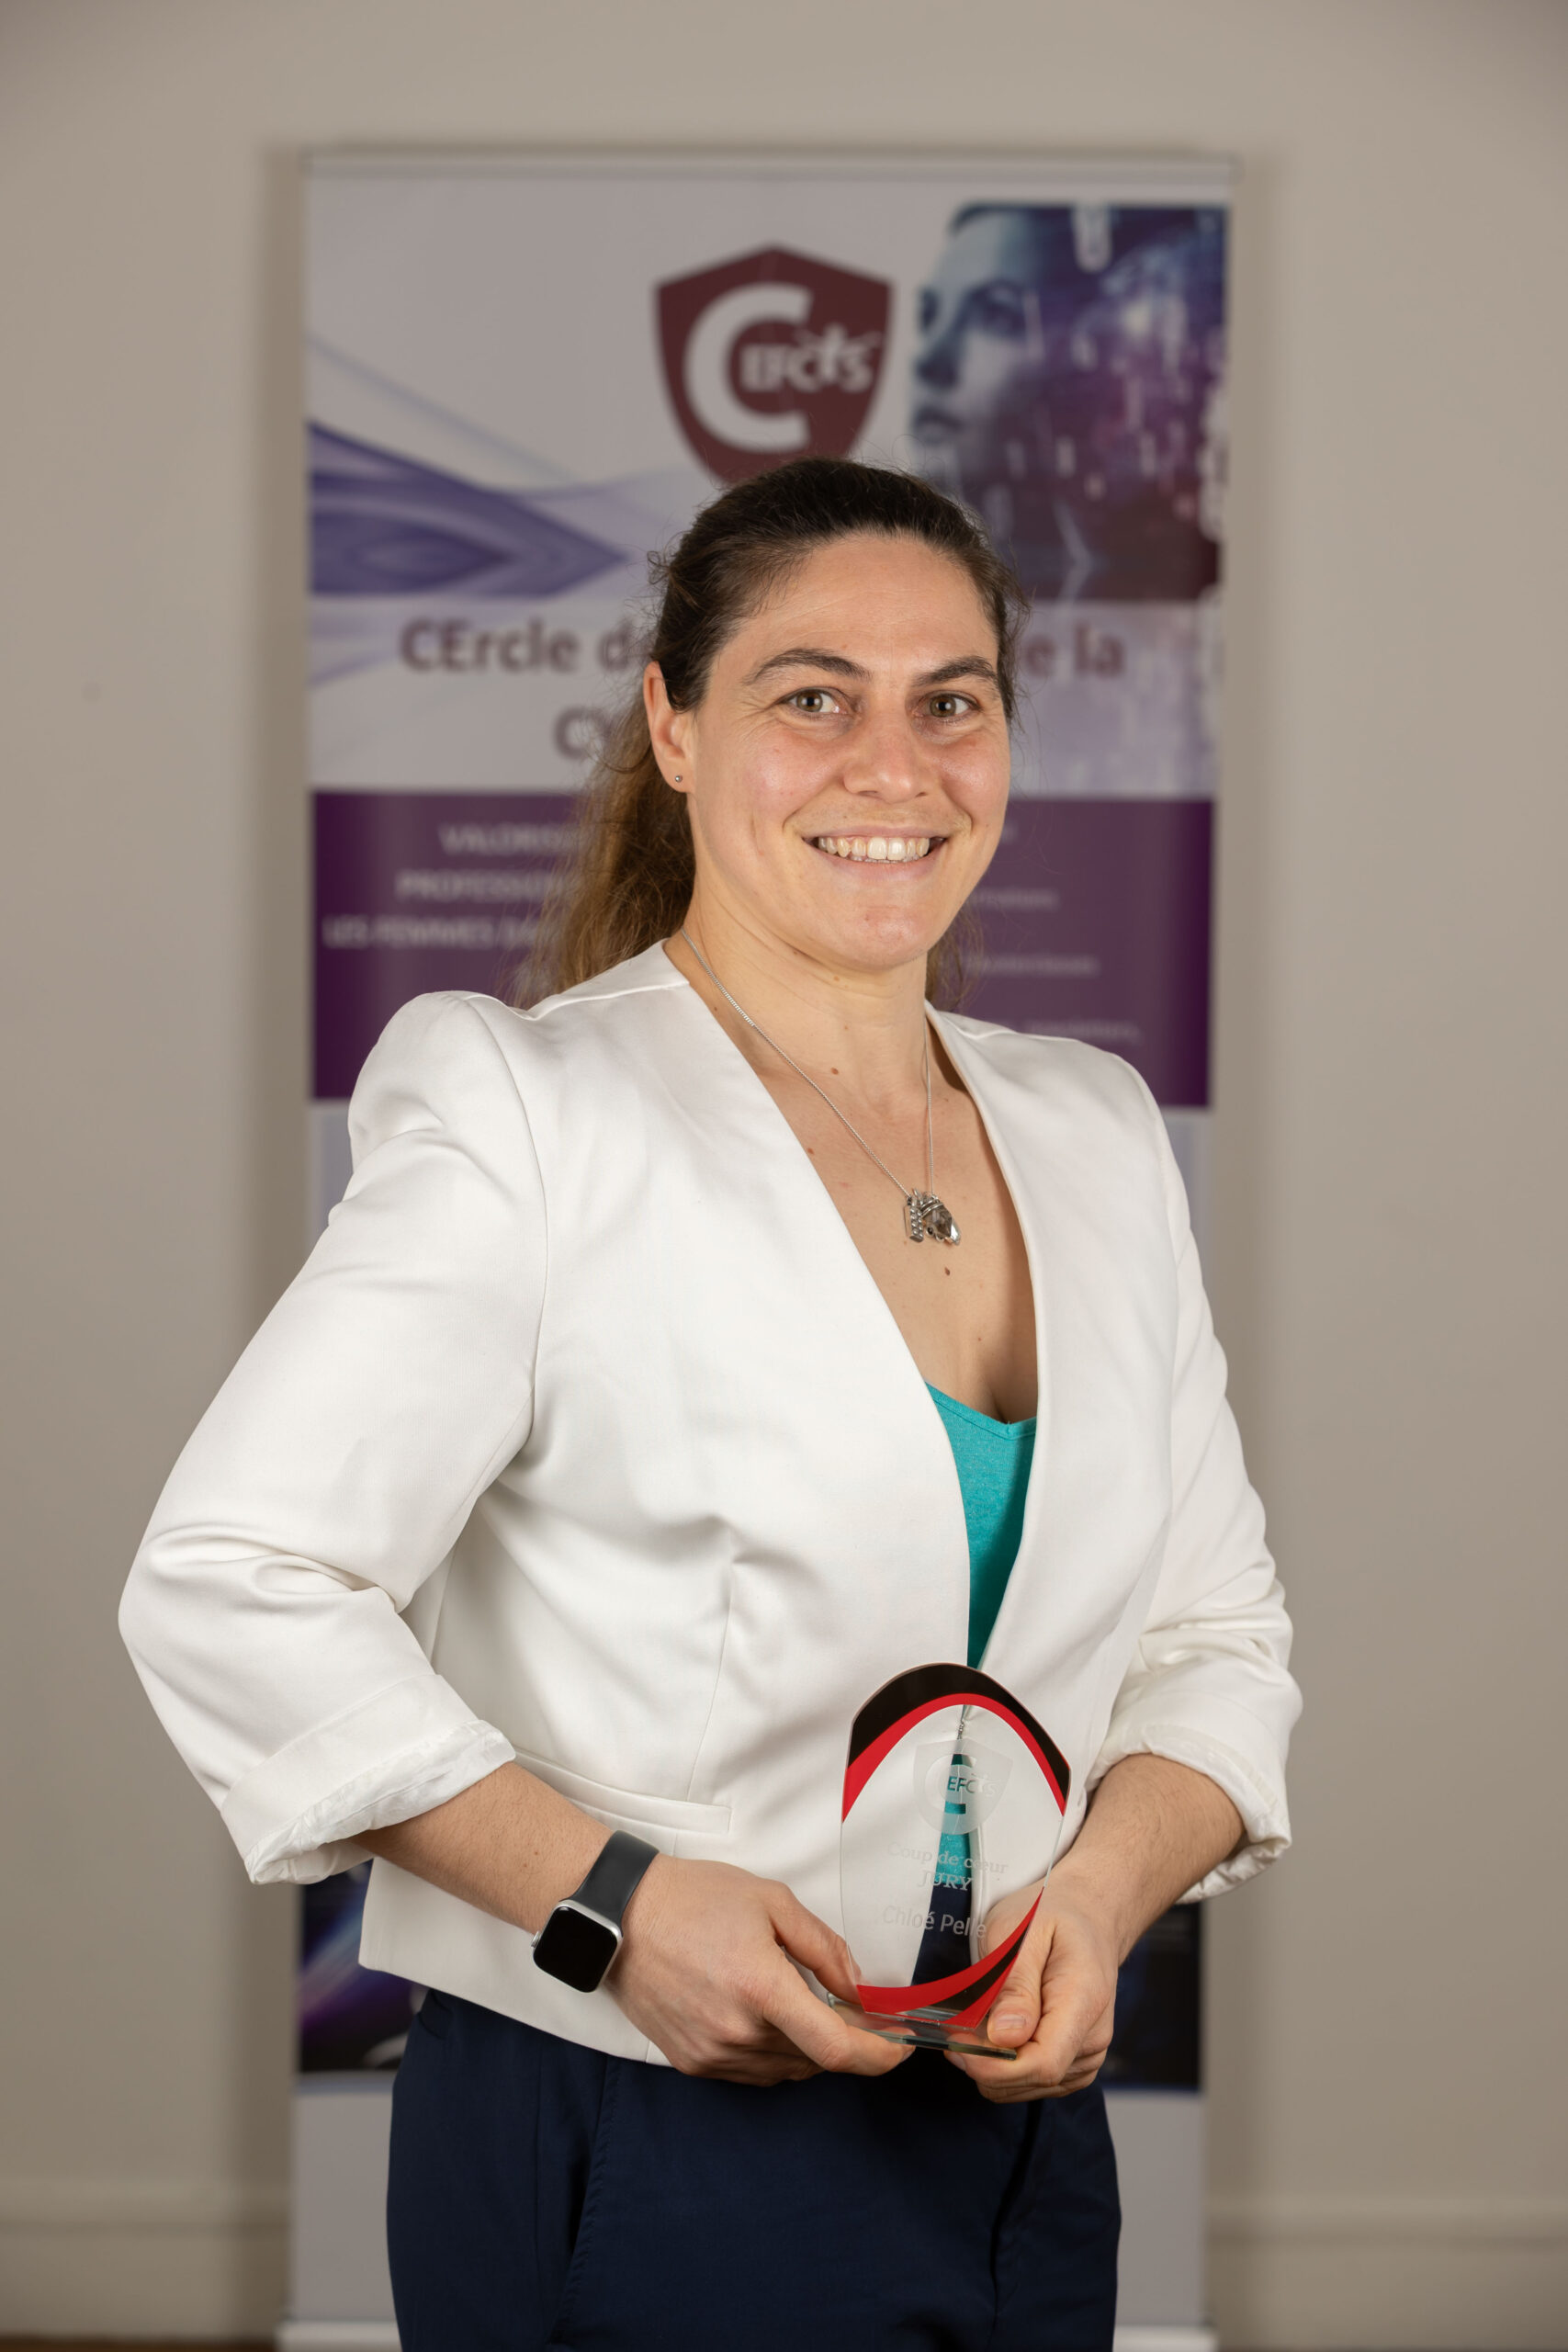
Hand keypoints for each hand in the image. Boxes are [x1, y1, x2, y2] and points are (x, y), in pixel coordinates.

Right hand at [611, 1855, 914, 2086]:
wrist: (620, 1916)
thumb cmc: (694, 1899)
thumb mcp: (771, 1901)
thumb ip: (823, 1947)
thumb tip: (858, 1988)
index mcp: (761, 1989)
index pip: (836, 2049)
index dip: (879, 2055)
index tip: (900, 2047)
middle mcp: (738, 2033)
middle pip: (816, 2060)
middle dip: (844, 2039)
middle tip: (852, 2008)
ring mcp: (713, 2054)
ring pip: (787, 2069)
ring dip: (808, 2046)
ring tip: (800, 2003)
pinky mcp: (693, 2064)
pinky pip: (754, 2073)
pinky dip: (774, 2053)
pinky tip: (767, 2017)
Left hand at [946, 1877, 1119, 2103]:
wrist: (1085, 1916)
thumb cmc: (1050, 1914)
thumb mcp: (1022, 1932)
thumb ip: (1015, 1986)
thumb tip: (1004, 2037)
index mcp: (1083, 2001)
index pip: (1043, 2063)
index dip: (994, 2066)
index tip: (957, 2044)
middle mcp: (1092, 2036)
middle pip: (1033, 2079)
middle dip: (985, 2064)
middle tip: (953, 2029)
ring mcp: (1088, 2053)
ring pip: (1029, 2087)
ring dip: (993, 2067)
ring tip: (972, 2027)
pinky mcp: (1076, 2061)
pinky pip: (1035, 2082)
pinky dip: (1007, 2068)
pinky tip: (993, 2036)